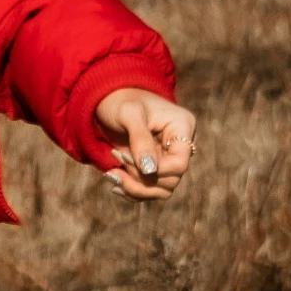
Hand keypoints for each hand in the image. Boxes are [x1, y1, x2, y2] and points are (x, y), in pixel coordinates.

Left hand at [93, 87, 197, 201]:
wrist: (108, 100)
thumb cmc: (120, 100)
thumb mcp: (129, 113)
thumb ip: (140, 140)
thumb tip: (150, 170)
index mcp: (182, 126)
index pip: (180, 163)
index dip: (156, 170)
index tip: (125, 157)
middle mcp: (179, 146)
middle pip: (171, 180)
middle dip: (140, 177)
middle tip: (117, 157)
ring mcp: (168, 159)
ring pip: (161, 190)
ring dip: (135, 188)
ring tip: (112, 173)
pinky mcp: (154, 169)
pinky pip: (150, 190)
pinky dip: (131, 190)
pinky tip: (115, 179)